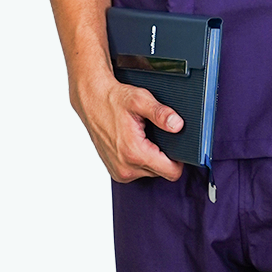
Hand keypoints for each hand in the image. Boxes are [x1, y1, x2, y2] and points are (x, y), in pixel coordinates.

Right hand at [70, 72, 184, 183]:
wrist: (92, 100)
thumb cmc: (114, 99)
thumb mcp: (140, 99)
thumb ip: (161, 113)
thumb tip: (178, 125)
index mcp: (134, 153)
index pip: (171, 172)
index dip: (180, 158)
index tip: (177, 144)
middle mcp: (126, 168)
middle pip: (162, 172)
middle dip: (164, 155)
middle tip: (157, 134)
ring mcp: (119, 172)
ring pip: (150, 172)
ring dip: (151, 157)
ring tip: (143, 136)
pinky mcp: (115, 172)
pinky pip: (138, 172)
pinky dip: (140, 159)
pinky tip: (135, 142)